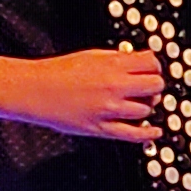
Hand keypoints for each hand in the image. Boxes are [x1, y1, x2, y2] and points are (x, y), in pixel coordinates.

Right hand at [0, 48, 166, 142]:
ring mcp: (109, 109)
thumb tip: (140, 61)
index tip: (152, 69)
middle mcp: (114, 87)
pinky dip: (148, 134)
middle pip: (155, 86)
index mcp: (113, 65)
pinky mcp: (101, 128)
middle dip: (155, 86)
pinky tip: (154, 131)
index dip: (155, 66)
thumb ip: (118, 59)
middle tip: (149, 87)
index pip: (152, 63)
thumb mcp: (92, 55)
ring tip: (139, 104)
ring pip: (147, 110)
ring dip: (146, 107)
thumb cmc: (59, 72)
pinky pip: (133, 134)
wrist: (36, 90)